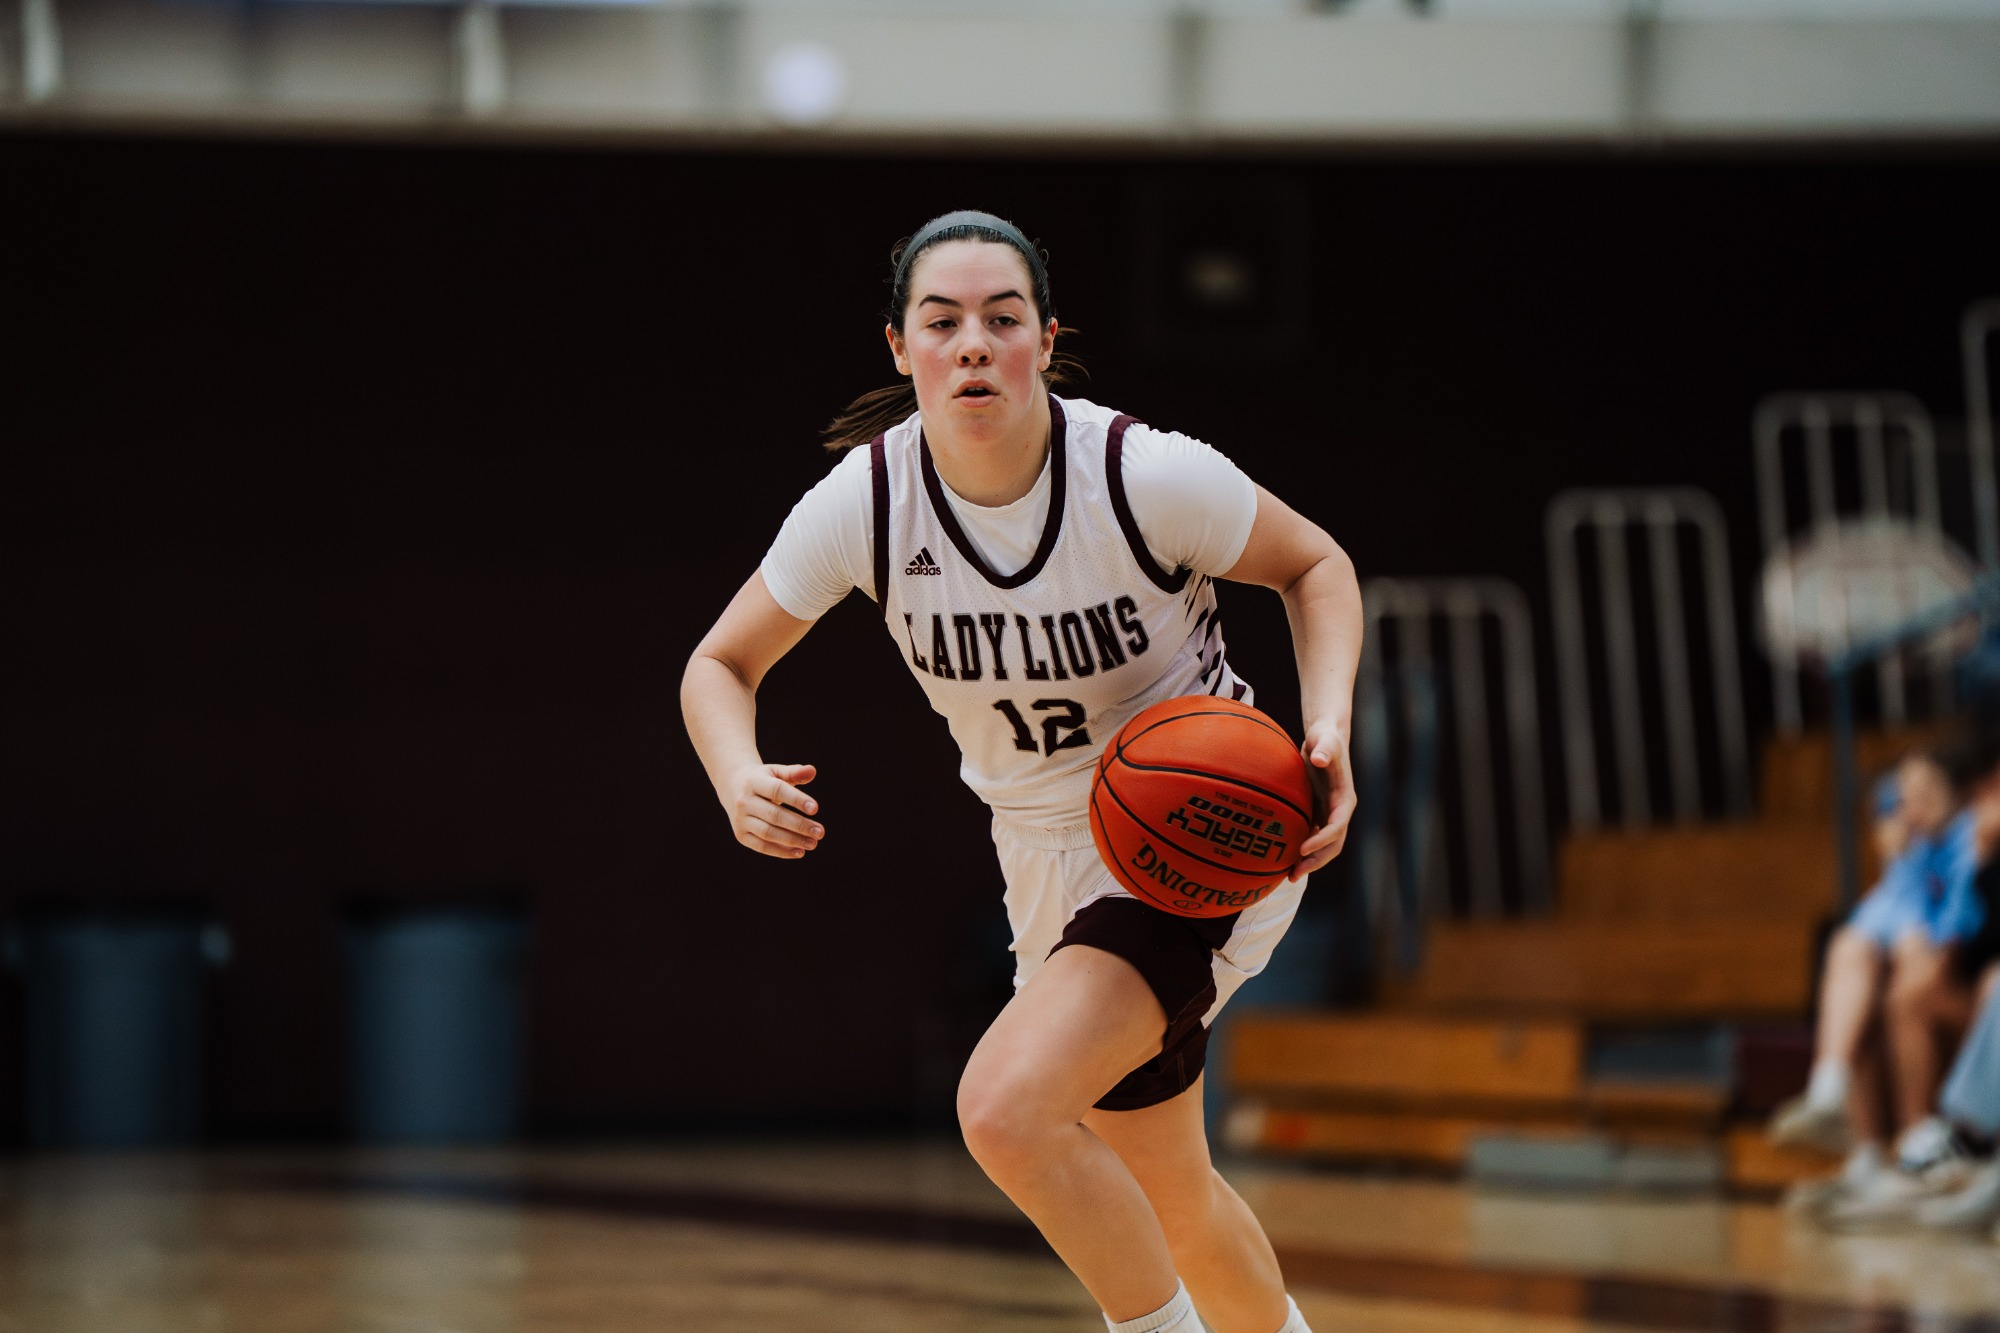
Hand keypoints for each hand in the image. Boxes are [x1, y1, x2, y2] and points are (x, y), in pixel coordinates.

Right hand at [722, 762, 822, 858]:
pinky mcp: (741, 835)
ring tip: (813, 843)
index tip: (815, 808)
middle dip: (799, 825)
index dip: (796, 799)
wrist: (733, 787)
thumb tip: (812, 771)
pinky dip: (781, 851)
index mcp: (753, 782)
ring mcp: (740, 820)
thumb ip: (794, 772)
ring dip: (792, 840)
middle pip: (774, 815)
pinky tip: (799, 852)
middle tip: (820, 832)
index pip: (777, 790)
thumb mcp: (776, 772)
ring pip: (768, 833)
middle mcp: (744, 802)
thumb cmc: (762, 780)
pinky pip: (762, 846)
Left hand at [1289, 722, 1353, 881]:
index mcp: (1345, 798)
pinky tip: (1283, 860)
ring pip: (1323, 846)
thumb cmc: (1324, 738)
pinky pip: (1311, 837)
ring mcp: (1329, 814)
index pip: (1337, 826)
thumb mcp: (1325, 741)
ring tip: (1288, 876)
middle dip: (1316, 860)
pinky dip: (1301, 850)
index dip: (1322, 840)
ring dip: (1309, 862)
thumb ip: (1324, 749)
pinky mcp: (1317, 813)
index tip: (1303, 849)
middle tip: (1294, 873)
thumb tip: (1320, 759)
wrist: (1323, 738)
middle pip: (1332, 844)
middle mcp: (1339, 811)